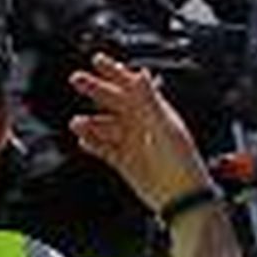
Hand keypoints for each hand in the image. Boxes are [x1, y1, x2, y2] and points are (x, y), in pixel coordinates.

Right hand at [68, 53, 212, 216]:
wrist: (181, 197)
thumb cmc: (181, 161)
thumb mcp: (164, 128)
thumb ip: (150, 101)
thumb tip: (141, 74)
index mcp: (153, 111)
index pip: (131, 85)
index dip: (114, 71)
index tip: (97, 59)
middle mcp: (141, 124)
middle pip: (113, 101)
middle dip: (94, 90)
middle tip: (76, 79)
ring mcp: (132, 142)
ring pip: (104, 126)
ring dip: (89, 123)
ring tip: (76, 122)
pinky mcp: (124, 162)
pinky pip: (103, 149)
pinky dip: (92, 144)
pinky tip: (82, 141)